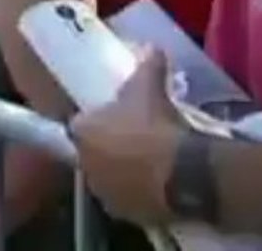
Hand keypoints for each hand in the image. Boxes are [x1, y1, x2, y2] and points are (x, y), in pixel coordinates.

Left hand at [69, 49, 182, 224]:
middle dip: (107, 149)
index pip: (79, 126)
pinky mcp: (123, 214)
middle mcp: (84, 163)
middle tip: (134, 141)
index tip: (115, 121)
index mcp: (81, 131)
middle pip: (91, 154)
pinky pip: (127, 201)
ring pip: (107, 179)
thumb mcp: (150, 88)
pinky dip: (138, 194)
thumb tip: (154, 48)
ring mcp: (102, 191)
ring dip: (121, 173)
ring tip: (149, 163)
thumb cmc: (156, 124)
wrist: (182, 172)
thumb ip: (148, 66)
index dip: (97, 124)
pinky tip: (158, 184)